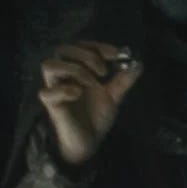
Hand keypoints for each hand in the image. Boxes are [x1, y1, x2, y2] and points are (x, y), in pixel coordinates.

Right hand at [38, 42, 140, 164]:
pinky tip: (78, 94)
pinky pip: (46, 92)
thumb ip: (124, 80)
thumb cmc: (96, 116)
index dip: (97, 46)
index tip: (117, 54)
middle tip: (104, 72)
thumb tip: (138, 63)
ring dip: (75, 69)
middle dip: (86, 55)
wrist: (90, 141)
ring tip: (92, 84)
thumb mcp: (114, 96)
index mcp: (77, 69)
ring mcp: (55, 89)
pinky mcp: (51, 105)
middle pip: (62, 49)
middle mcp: (63, 76)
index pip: (79, 46)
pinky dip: (64, 90)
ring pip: (49, 65)